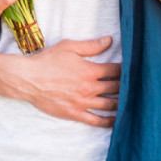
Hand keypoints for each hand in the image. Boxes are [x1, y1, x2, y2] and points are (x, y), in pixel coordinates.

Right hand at [5, 36, 120, 126]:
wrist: (28, 79)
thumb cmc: (47, 61)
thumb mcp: (68, 47)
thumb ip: (90, 45)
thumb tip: (109, 40)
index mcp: (90, 70)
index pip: (115, 70)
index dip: (125, 69)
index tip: (130, 69)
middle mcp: (90, 87)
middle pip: (116, 88)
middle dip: (125, 85)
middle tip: (132, 85)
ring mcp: (83, 102)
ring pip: (110, 104)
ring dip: (121, 102)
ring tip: (128, 101)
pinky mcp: (75, 113)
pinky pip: (97, 120)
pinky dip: (109, 120)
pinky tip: (115, 119)